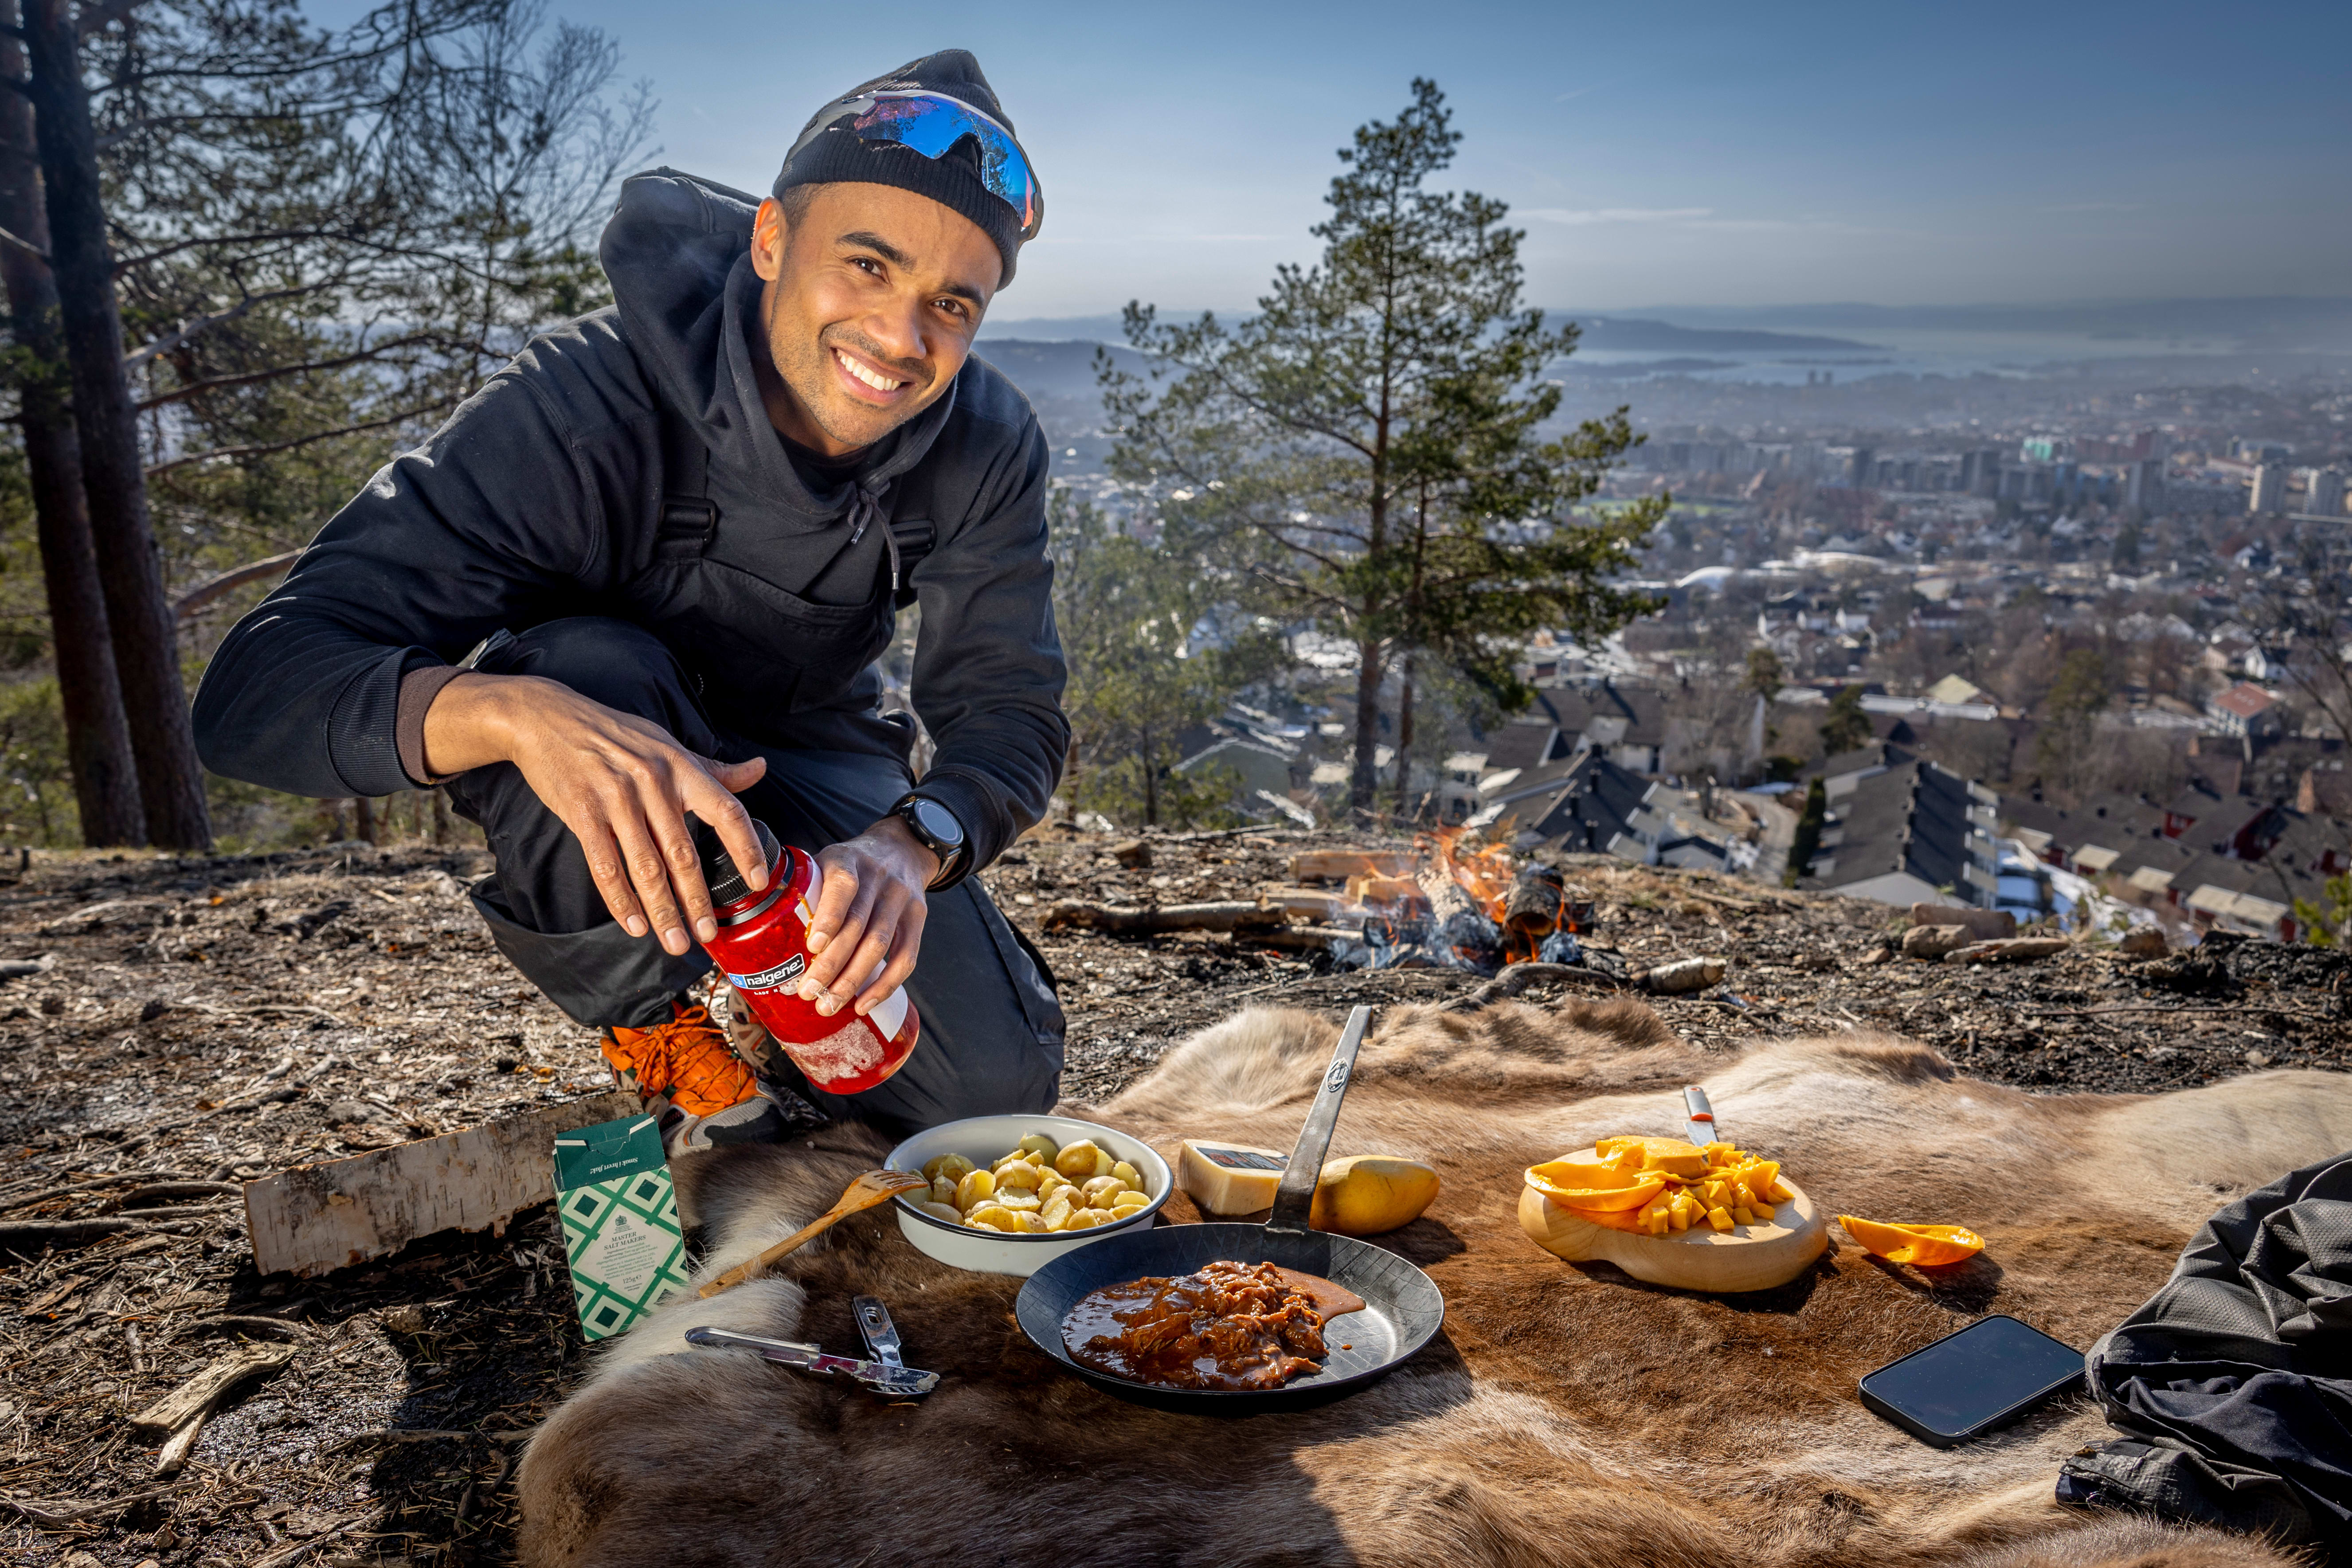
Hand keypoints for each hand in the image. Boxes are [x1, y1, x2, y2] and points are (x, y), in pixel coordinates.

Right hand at [421, 672, 768, 955]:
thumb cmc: (616, 735)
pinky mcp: (583, 812)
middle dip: (697, 901)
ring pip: (646, 867)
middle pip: (684, 853)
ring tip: (675, 942)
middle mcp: (653, 783)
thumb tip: (759, 769)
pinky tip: (635, 925)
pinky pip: (605, 866)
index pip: (726, 811)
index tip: (757, 882)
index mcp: (681, 767)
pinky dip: (621, 901)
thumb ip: (713, 768)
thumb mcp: (668, 745)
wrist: (549, 719)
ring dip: (663, 911)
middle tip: (709, 936)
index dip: (746, 849)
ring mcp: (617, 798)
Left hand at [795, 815, 940, 1018]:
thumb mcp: (826, 859)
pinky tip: (863, 1003)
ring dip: (853, 980)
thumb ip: (802, 883)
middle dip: (832, 964)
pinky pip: (906, 957)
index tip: (811, 947)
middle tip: (808, 992)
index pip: (843, 887)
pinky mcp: (918, 918)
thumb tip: (760, 919)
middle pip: (858, 926)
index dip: (829, 918)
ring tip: (829, 1004)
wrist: (902, 848)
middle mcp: (879, 878)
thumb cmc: (852, 863)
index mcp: (848, 860)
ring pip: (880, 945)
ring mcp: (901, 898)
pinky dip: (884, 985)